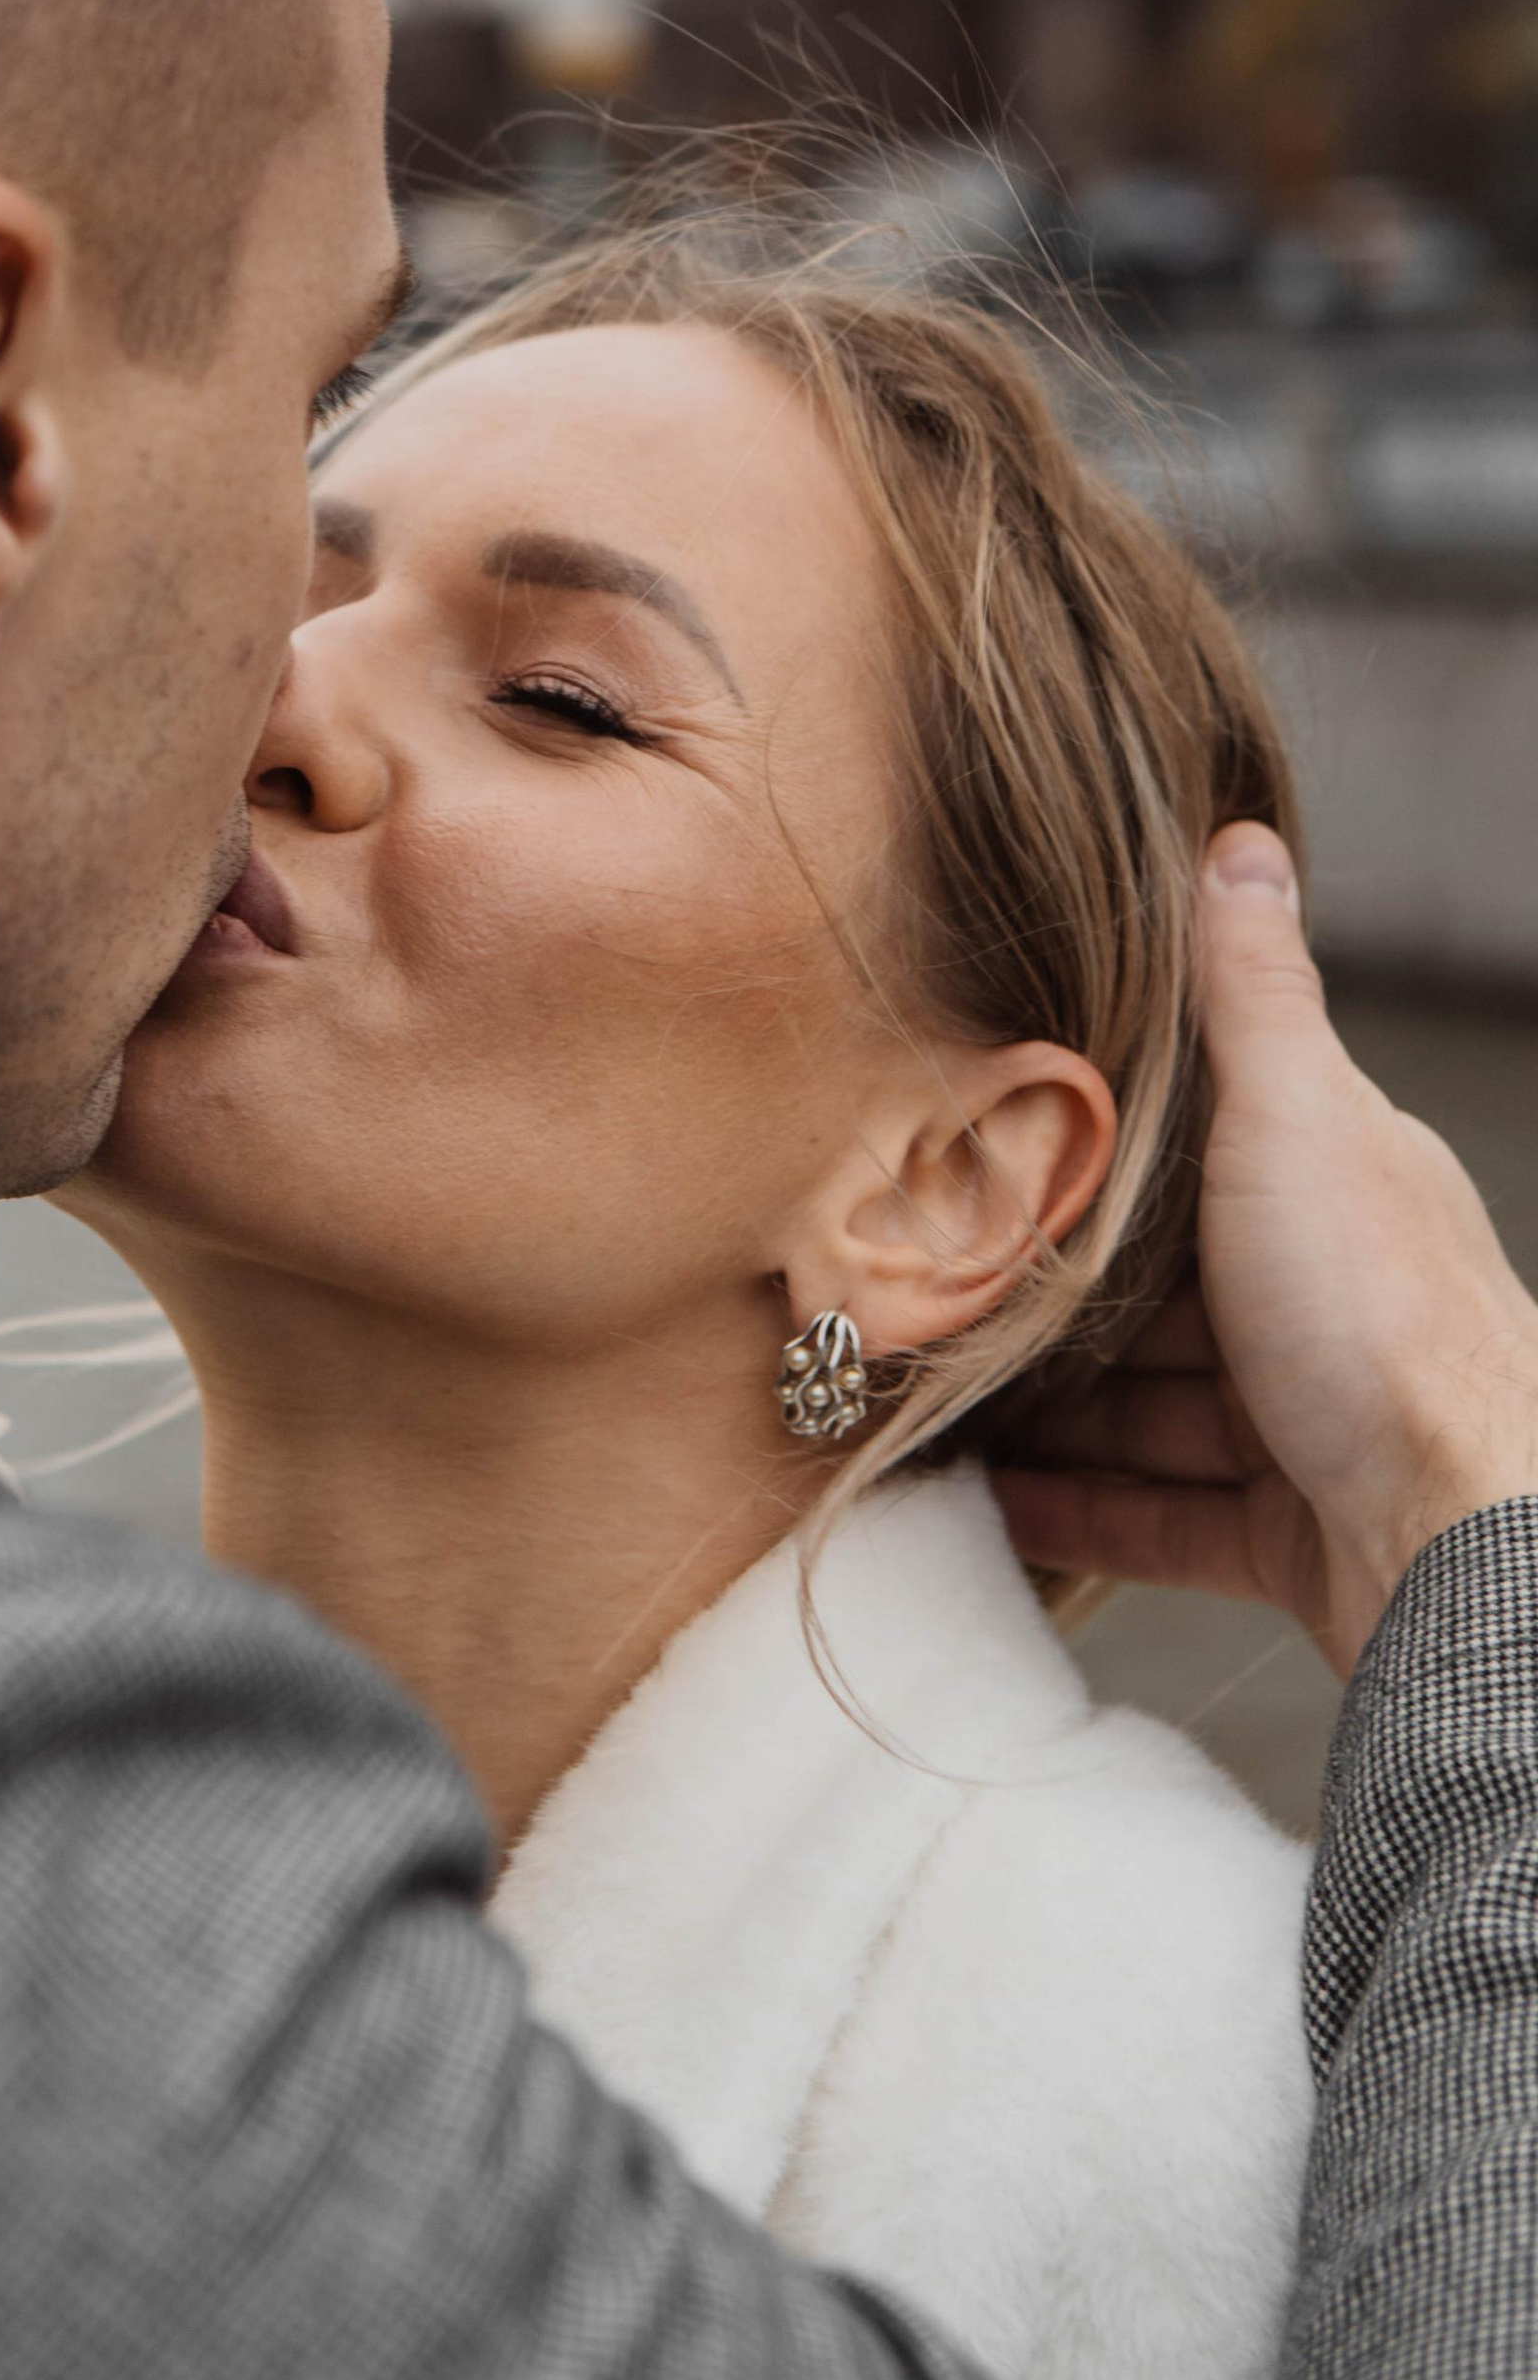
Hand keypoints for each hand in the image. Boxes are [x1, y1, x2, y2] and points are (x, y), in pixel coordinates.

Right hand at [996, 824, 1537, 1675]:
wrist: (1463, 1542)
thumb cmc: (1381, 1320)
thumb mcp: (1296, 1121)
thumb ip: (1249, 993)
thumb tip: (1237, 837)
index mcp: (1336, 1179)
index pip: (1201, 1142)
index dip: (1096, 1145)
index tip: (977, 1144)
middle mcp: (1326, 1294)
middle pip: (1160, 1285)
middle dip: (1048, 1296)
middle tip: (916, 1289)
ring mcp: (1309, 1420)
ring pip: (1150, 1407)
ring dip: (1045, 1409)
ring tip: (921, 1403)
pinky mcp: (1291, 1533)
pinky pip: (1157, 1515)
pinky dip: (1073, 1510)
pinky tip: (982, 1503)